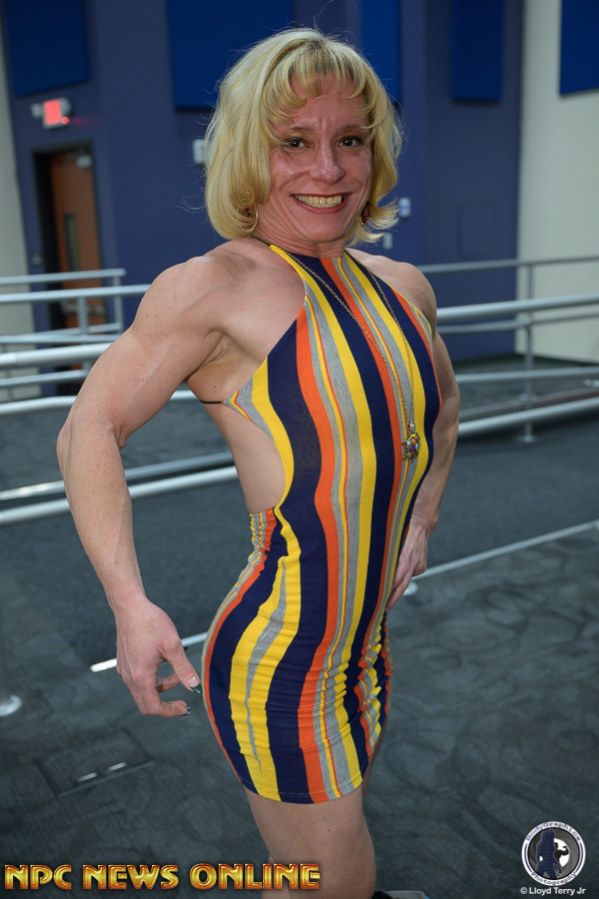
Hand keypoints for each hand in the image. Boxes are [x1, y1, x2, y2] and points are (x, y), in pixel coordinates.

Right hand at [114, 597, 200, 716]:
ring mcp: (125, 670)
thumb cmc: (150, 622)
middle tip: (182, 702)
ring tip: (178, 673)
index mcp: (140, 676)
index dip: (169, 712)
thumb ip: (183, 668)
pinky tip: (164, 662)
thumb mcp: (173, 645)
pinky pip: (139, 679)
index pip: (153, 707)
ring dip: (162, 687)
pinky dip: (154, 679)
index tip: (184, 708)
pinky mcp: (125, 662)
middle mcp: (129, 676)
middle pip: (146, 703)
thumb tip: (194, 686)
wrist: (130, 606)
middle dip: (166, 704)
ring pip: (144, 690)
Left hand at [386, 517, 429, 609]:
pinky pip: (410, 573)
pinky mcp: (422, 566)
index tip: (381, 600)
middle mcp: (413, 564)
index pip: (395, 580)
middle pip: (402, 586)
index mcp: (405, 559)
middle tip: (384, 609)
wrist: (421, 524)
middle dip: (393, 598)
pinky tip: (400, 569)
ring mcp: (419, 565)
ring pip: (406, 579)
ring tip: (387, 597)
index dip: (389, 591)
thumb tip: (371, 567)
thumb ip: (385, 556)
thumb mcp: (391, 541)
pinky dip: (403, 574)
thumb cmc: (401, 530)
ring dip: (397, 587)